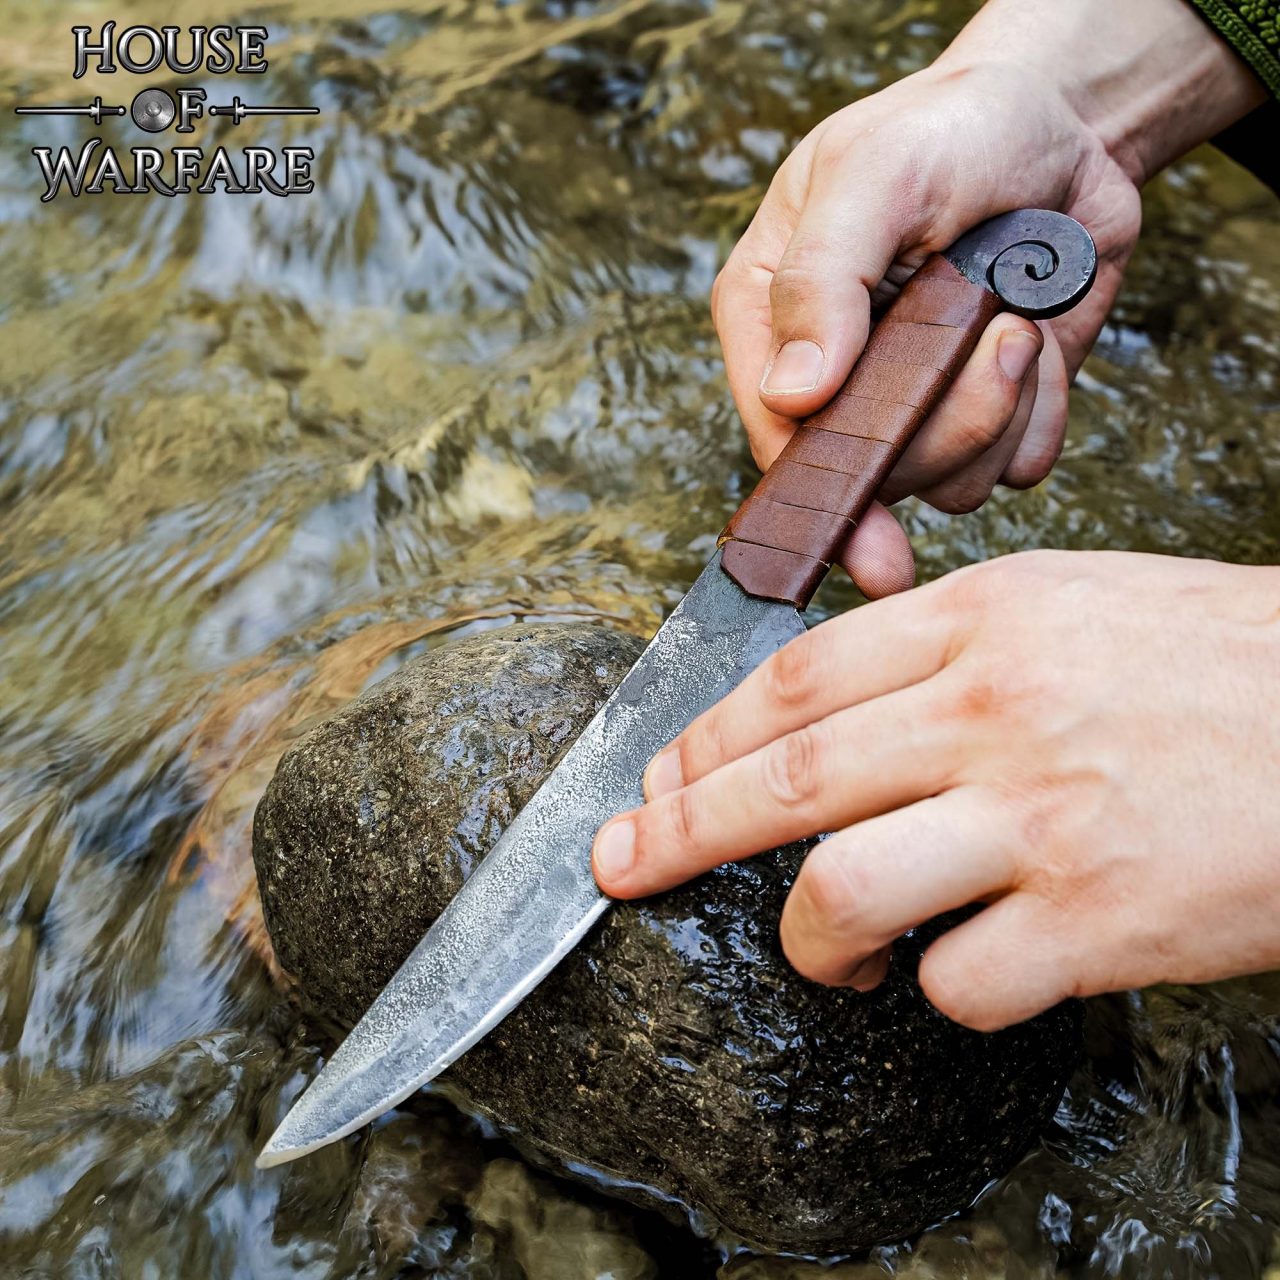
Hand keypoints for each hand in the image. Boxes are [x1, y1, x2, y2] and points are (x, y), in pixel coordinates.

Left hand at [592, 551, 1279, 1029]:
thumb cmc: (1219, 661)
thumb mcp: (1070, 602)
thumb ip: (945, 645)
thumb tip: (827, 711)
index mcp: (982, 619)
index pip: (794, 680)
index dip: (704, 736)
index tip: (656, 775)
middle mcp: (995, 710)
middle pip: (785, 779)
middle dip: (678, 828)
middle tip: (620, 862)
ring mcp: (1042, 817)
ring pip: (845, 889)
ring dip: (807, 936)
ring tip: (824, 949)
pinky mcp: (1099, 921)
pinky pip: (959, 980)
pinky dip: (936, 988)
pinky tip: (962, 967)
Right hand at [717, 0, 1263, 597]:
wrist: (1064, 125)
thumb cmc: (952, 130)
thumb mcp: (874, 176)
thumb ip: (822, 279)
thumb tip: (793, 396)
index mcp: (772, 321)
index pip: (780, 438)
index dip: (828, 489)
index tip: (869, 542)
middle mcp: (835, 378)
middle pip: (877, 474)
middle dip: (951, 422)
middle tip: (999, 334)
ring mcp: (911, 404)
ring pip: (950, 482)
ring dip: (1005, 408)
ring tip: (1018, 317)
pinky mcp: (985, 411)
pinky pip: (1016, 464)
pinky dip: (1044, 410)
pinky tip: (1041, 337)